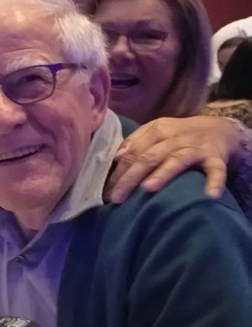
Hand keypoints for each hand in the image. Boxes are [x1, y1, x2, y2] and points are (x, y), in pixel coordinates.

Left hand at [105, 116, 240, 202]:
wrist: (220, 128)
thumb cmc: (180, 135)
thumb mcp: (157, 131)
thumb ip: (136, 142)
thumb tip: (115, 158)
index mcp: (157, 131)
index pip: (133, 152)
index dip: (118, 171)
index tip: (106, 191)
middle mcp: (175, 138)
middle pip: (149, 157)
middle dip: (131, 177)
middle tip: (117, 197)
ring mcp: (196, 148)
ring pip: (176, 160)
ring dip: (163, 174)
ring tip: (149, 188)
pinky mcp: (216, 158)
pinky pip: (216, 170)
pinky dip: (215, 181)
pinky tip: (210, 195)